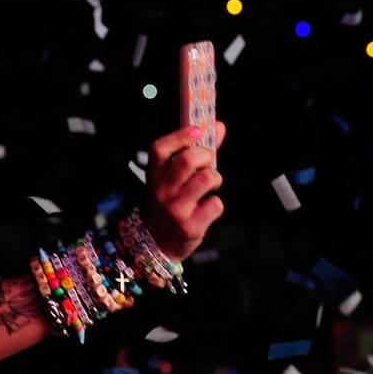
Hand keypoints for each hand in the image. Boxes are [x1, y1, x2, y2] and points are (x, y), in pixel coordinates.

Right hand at [143, 122, 225, 260]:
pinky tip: (207, 209)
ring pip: (206, 179)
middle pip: (186, 160)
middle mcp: (161, 192)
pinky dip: (216, 204)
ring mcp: (175, 209)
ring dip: (215, 179)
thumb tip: (219, 127)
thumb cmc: (168, 206)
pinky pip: (215, 204)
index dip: (180, 136)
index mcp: (154, 178)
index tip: (198, 130)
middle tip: (208, 162)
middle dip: (206, 155)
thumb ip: (194, 154)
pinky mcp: (190, 226)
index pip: (159, 149)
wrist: (154, 246)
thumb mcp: (171, 182)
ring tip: (210, 186)